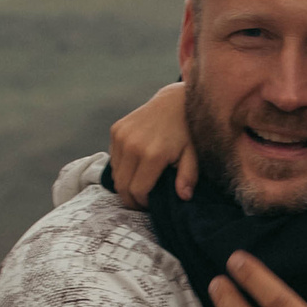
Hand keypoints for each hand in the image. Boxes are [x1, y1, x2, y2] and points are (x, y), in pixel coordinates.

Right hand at [110, 82, 195, 206]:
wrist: (174, 102)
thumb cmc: (187, 131)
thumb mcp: (193, 155)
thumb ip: (188, 177)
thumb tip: (184, 197)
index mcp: (152, 154)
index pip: (137, 191)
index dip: (143, 203)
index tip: (152, 204)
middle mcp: (132, 145)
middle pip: (122, 186)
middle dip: (131, 199)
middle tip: (142, 201)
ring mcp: (121, 136)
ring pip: (115, 174)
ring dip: (125, 184)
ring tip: (140, 184)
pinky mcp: (116, 130)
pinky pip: (113, 159)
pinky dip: (122, 168)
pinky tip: (136, 167)